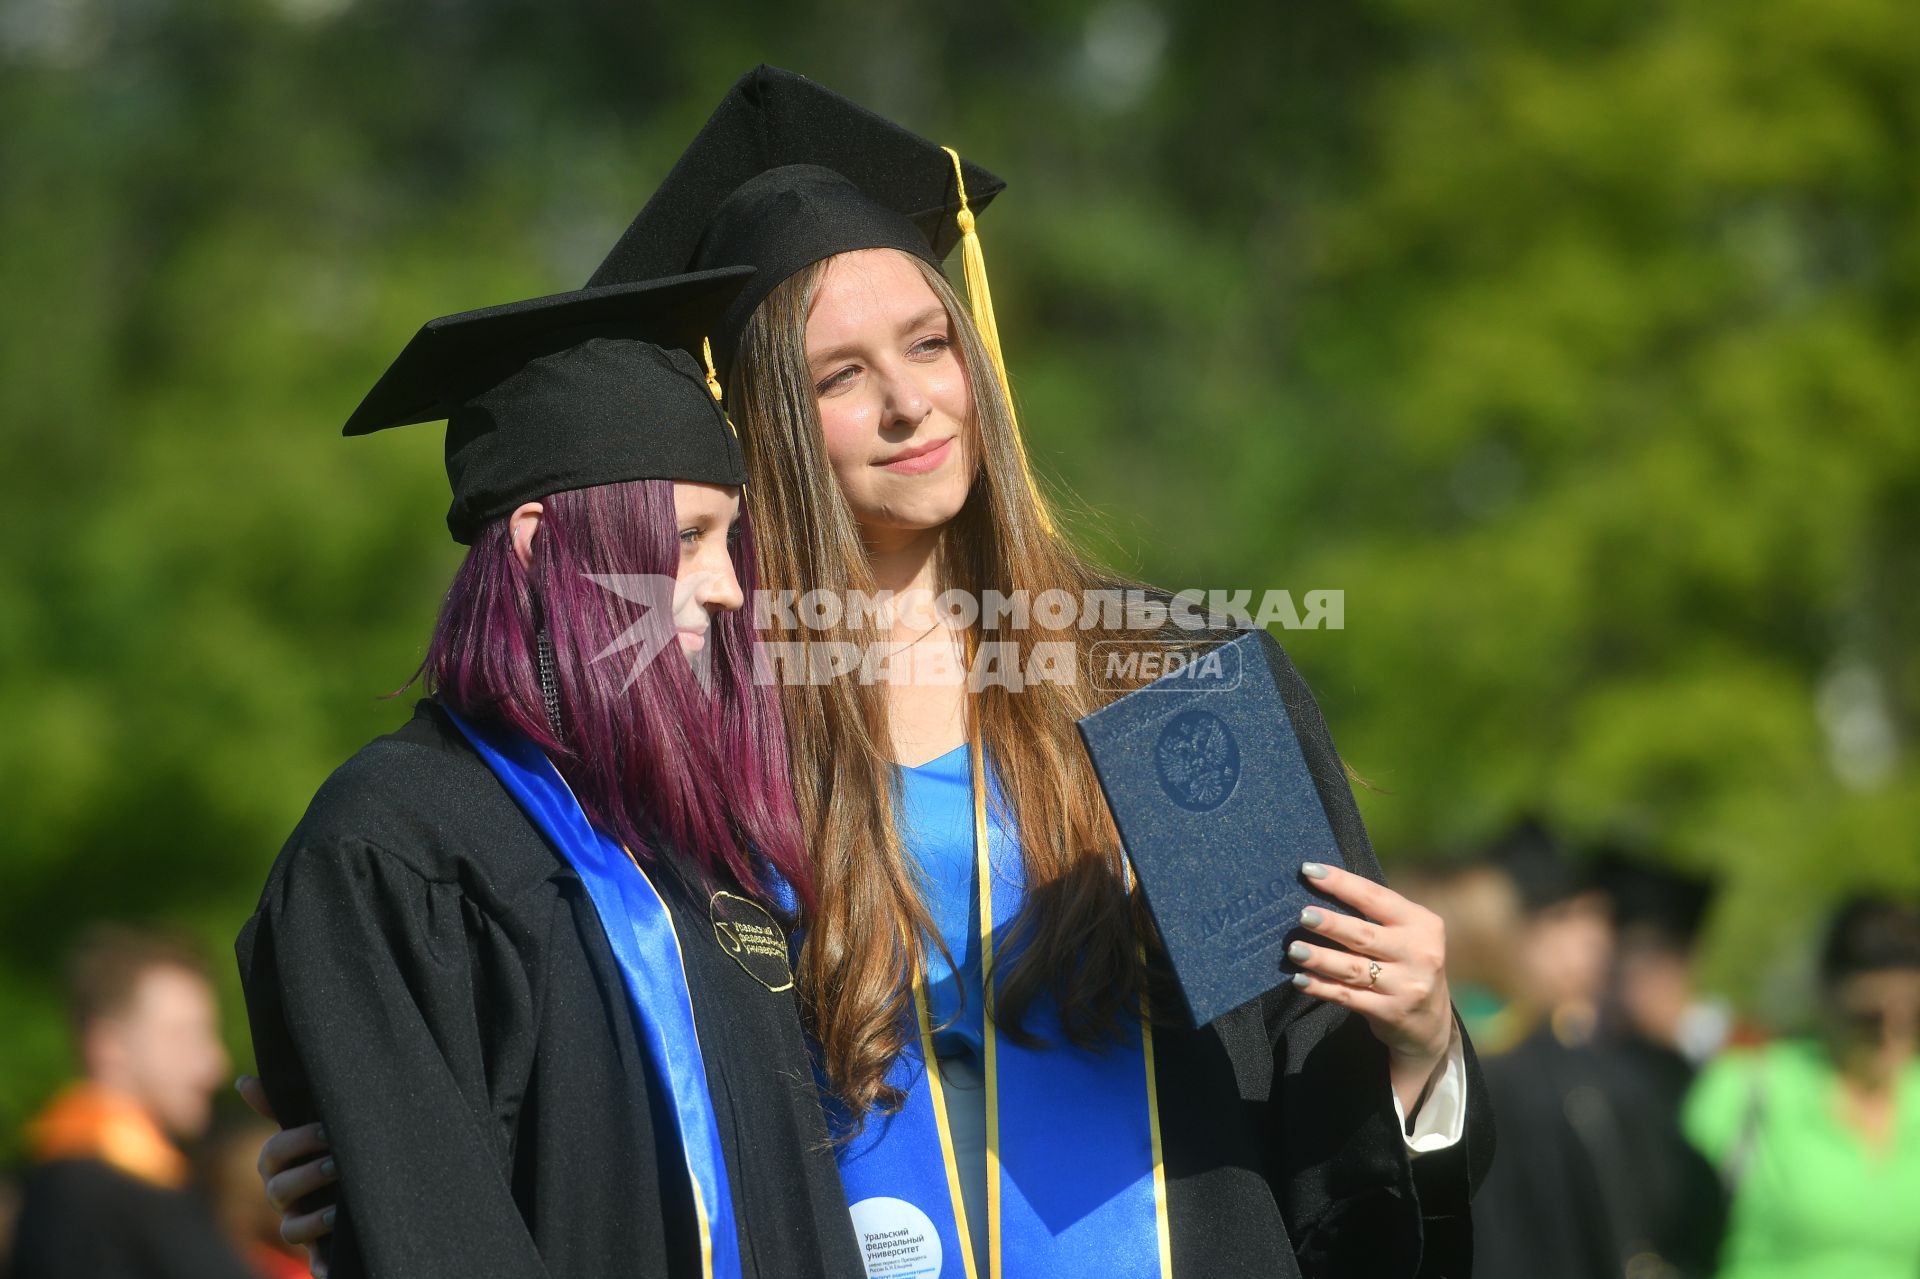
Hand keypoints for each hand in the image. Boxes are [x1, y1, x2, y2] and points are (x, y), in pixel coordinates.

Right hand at [236, 1075, 338, 1277]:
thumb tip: (243, 1081)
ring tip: (338, 1209)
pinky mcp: (319, 1249)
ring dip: (313, 1220)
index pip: (274, 1154)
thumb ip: (277, 1108)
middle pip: (279, 1191)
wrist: (348, 1193)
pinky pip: (315, 1261)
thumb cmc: (323, 1152)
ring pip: (291, 1229)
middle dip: (308, 1176)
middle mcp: (283, 1198)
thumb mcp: (308, 1129)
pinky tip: (331, 1266)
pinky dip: (321, 1265)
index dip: (297, 1142)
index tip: (327, 1130)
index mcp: (280, 1167)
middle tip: (337, 1163)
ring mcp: (298, 1224)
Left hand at [1284, 863, 1454, 1115]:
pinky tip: (1300, 979)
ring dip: (1320, 958)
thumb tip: (1321, 886)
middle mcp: (1419, 954)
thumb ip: (1376, 914)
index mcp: (1422, 924)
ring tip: (1293, 949)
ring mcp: (1406, 986)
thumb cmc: (1407, 962)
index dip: (1342, 883)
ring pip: (1353, 968)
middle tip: (1303, 915)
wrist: (1430, 1021)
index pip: (1376, 897)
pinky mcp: (1390, 1012)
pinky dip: (1321, 987)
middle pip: (1364, 935)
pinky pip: (1348, 997)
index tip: (1309, 870)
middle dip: (1331, 924)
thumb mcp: (1407, 934)